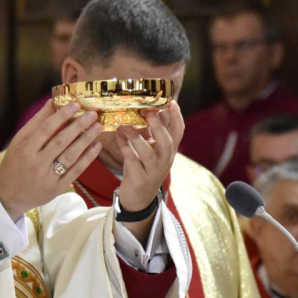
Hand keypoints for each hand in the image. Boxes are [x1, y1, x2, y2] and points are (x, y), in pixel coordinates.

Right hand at [0, 101, 103, 220]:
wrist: (9, 196)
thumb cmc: (13, 164)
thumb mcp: (19, 142)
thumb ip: (36, 123)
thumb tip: (52, 102)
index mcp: (25, 150)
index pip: (46, 129)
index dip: (62, 116)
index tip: (76, 105)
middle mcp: (37, 164)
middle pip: (61, 141)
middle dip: (78, 126)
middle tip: (93, 114)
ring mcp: (48, 177)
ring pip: (70, 156)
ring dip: (86, 140)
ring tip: (97, 127)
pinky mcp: (57, 188)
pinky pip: (75, 171)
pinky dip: (87, 158)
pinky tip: (96, 146)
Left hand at [115, 100, 183, 240]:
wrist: (138, 196)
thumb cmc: (143, 166)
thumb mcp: (151, 148)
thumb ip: (152, 131)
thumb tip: (150, 107)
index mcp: (170, 150)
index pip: (179, 131)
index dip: (177, 117)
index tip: (171, 102)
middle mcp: (165, 160)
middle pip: (168, 142)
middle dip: (160, 126)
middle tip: (150, 111)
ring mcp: (154, 171)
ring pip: (148, 153)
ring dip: (136, 137)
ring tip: (124, 125)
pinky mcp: (140, 179)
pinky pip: (132, 161)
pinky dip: (125, 148)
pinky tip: (118, 136)